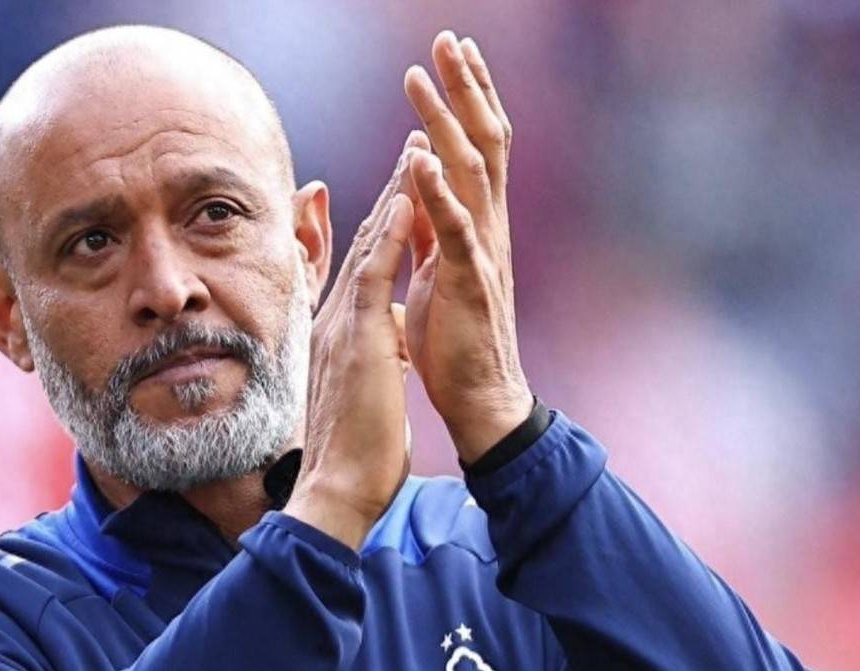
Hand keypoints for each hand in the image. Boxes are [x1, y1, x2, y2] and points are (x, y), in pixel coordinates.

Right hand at [284, 133, 427, 549]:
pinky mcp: (358, 339)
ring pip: (369, 247)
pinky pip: (375, 275)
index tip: (404, 189)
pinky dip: (390, 235)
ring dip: (394, 196)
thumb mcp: (365, 392)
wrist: (336, 490)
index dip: (383, 225)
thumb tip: (388, 345)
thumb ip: (372, 359)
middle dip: (391, 194)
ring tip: (414, 151)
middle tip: (411, 147)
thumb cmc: (353, 454)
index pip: (364, 268)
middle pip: (365, 245)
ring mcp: (343, 327)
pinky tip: (406, 200)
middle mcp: (335, 321)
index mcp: (339, 335)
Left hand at [402, 32, 532, 463]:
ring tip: (422, 78)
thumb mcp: (439, 270)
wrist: (478, 399)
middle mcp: (488, 227)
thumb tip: (417, 183)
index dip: (464, 99)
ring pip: (470, 172)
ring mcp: (483, 252)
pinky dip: (437, 189)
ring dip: (444, 121)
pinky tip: (419, 156)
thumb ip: (433, 226)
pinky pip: (454, 228)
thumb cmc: (455, 339)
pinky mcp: (470, 282)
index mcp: (476, 223)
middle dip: (465, 88)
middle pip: (483, 140)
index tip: (450, 54)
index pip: (475, 146)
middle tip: (447, 38)